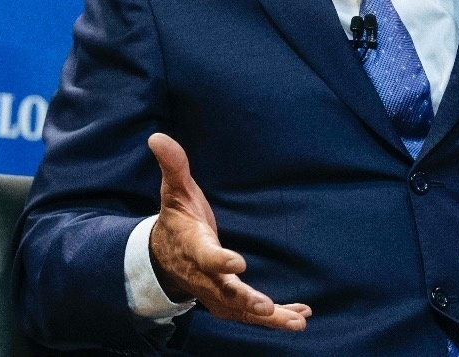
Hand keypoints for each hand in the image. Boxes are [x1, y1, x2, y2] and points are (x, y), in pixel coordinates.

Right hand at [147, 133, 311, 330]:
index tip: (238, 263)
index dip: (221, 261)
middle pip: (224, 293)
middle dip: (246, 300)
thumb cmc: (177, 221)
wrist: (163, 258)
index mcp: (194, 248)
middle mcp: (205, 277)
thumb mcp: (175, 191)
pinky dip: (276, 317)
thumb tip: (157, 137)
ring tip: (296, 321)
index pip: (206, 257)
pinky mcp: (227, 302)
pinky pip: (250, 315)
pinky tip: (300, 316)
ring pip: (241, 310)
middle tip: (266, 306)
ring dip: (269, 318)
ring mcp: (215, 293)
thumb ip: (173, 166)